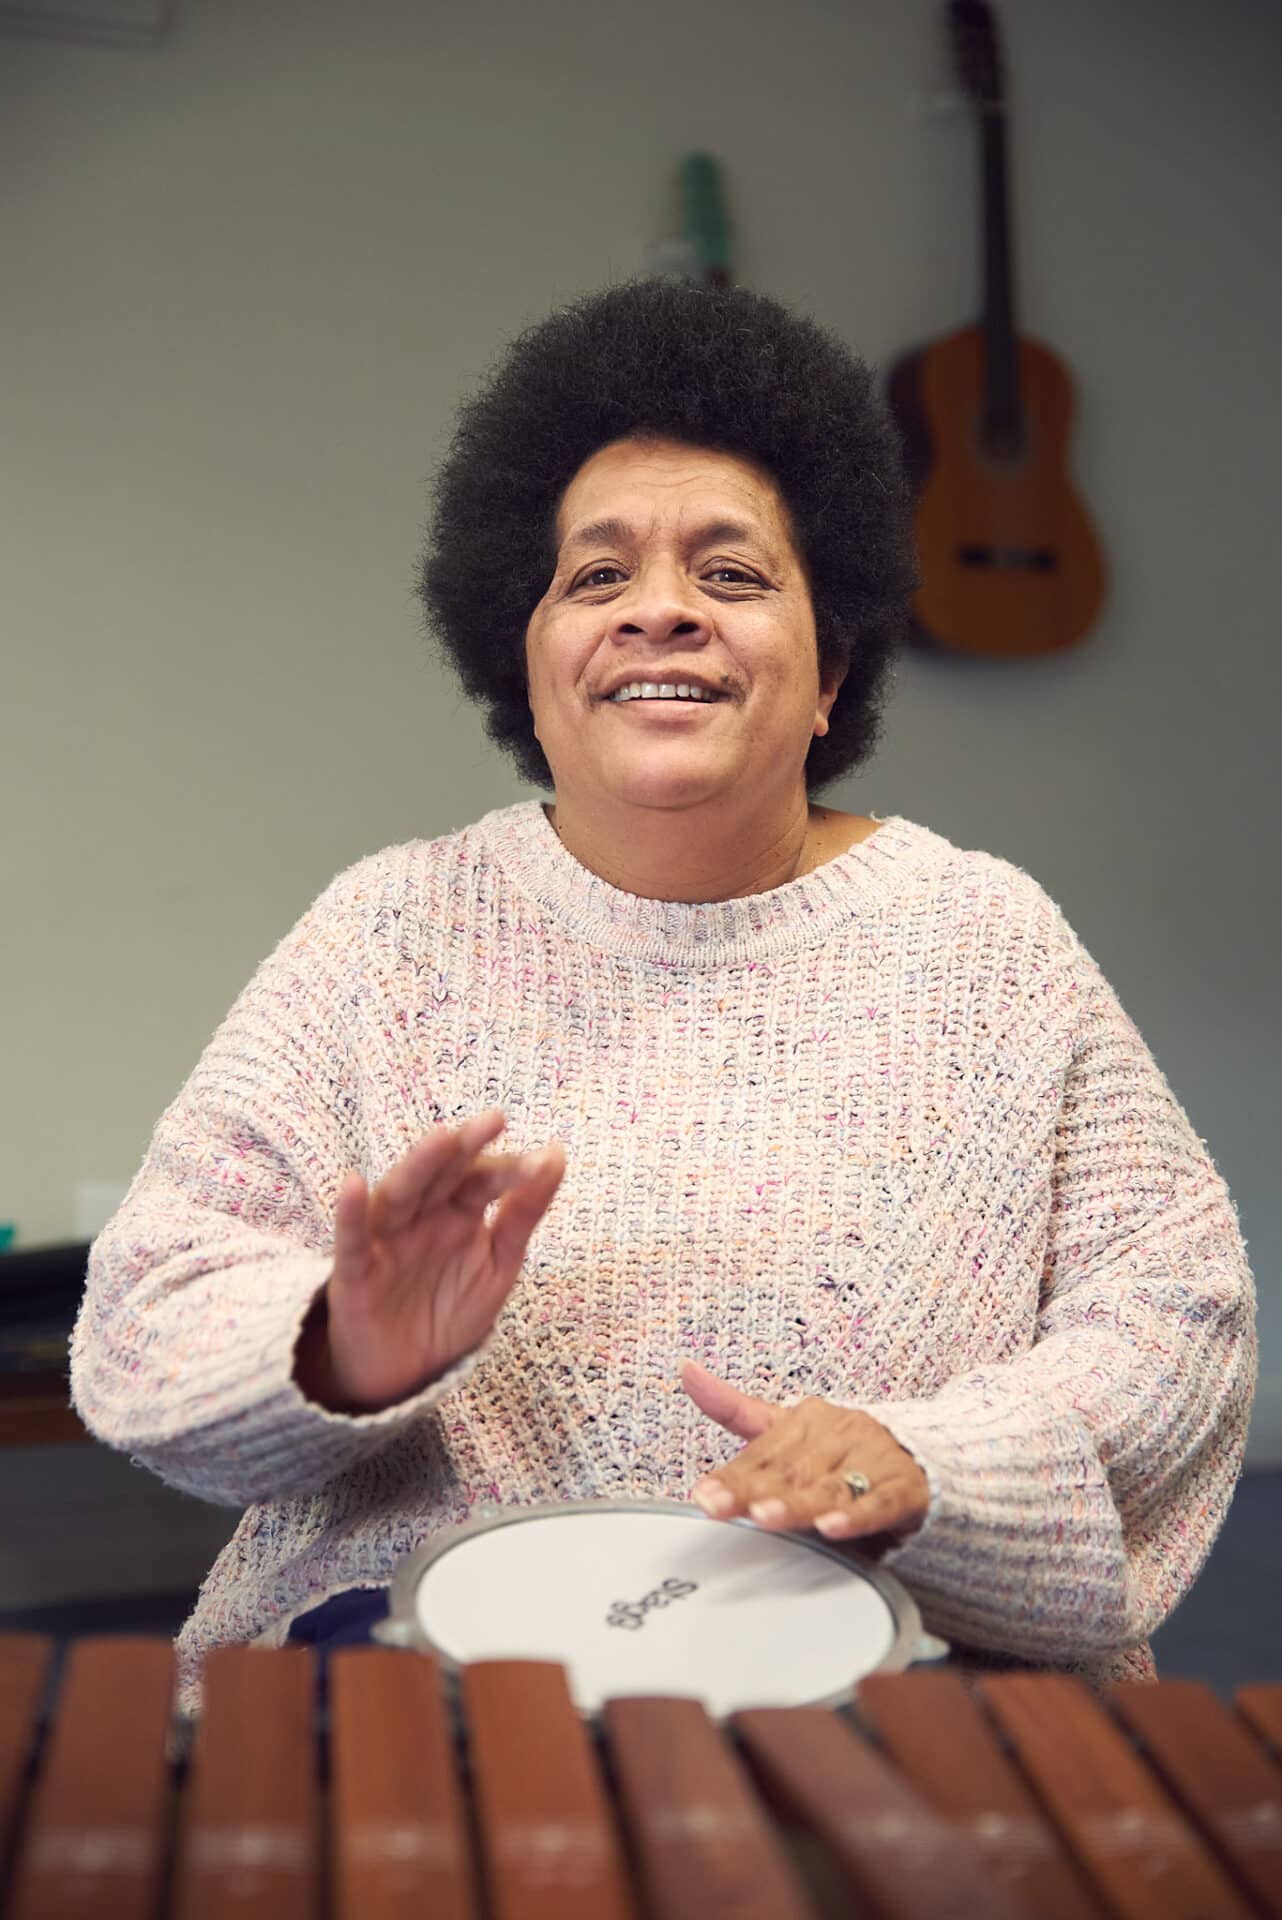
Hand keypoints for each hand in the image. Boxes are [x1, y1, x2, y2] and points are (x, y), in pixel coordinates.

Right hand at [296, 1109, 564, 1412]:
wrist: (406, 1372)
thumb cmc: (450, 1309)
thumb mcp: (498, 1264)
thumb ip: (523, 1213)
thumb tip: (555, 1154)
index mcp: (457, 1212)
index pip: (482, 1180)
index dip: (511, 1171)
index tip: (543, 1161)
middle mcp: (420, 1217)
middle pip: (441, 1175)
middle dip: (465, 1147)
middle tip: (494, 1119)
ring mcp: (386, 1241)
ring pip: (399, 1195)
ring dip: (418, 1166)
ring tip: (440, 1139)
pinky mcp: (355, 1273)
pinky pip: (351, 1240)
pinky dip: (351, 1214)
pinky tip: (353, 1185)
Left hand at [681, 1361, 929, 1543]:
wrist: (926, 1454)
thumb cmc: (844, 1449)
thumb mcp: (790, 1429)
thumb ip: (736, 1409)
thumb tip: (685, 1369)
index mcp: (806, 1419)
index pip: (762, 1454)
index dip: (731, 1477)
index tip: (703, 1495)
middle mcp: (838, 1434)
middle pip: (789, 1472)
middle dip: (753, 1490)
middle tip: (720, 1506)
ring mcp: (873, 1459)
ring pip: (829, 1488)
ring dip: (797, 1503)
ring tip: (766, 1516)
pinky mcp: (905, 1489)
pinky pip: (880, 1503)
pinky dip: (857, 1516)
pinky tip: (833, 1527)